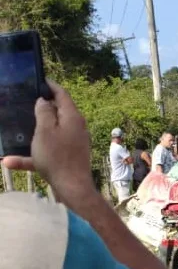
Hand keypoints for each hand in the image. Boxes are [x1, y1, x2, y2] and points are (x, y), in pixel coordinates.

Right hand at [2, 81, 93, 202]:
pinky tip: (10, 162)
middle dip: (43, 107)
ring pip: (52, 131)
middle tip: (25, 102)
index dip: (50, 86)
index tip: (38, 80)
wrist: (73, 189)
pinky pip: (49, 151)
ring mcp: (75, 143)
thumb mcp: (45, 130)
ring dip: (36, 130)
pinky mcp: (70, 157)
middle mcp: (77, 128)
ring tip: (21, 125)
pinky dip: (33, 154)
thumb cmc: (57, 157)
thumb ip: (44, 112)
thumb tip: (45, 101)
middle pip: (59, 112)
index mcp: (72, 117)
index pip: (62, 94)